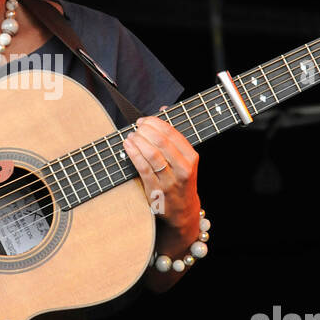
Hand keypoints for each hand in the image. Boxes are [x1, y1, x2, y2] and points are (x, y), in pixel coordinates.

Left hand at [123, 107, 200, 246]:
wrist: (183, 211)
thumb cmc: (181, 180)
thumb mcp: (184, 159)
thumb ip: (173, 135)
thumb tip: (163, 109)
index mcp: (191, 158)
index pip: (173, 134)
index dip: (156, 123)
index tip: (145, 120)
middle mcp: (182, 169)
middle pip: (162, 142)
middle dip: (146, 130)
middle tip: (137, 126)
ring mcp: (169, 181)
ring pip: (152, 155)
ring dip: (138, 141)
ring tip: (131, 135)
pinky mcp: (155, 190)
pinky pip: (143, 168)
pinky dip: (133, 154)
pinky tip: (128, 145)